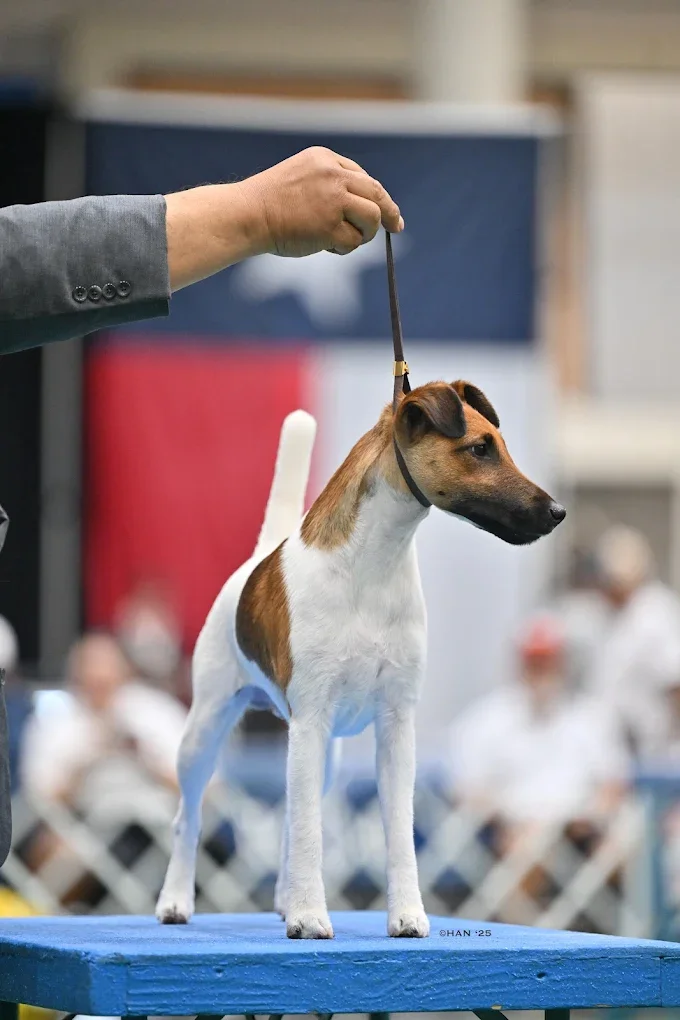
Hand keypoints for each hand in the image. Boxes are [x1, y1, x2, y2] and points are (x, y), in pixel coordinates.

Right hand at [165, 147, 403, 289]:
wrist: (246, 215)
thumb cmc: (268, 204)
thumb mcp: (302, 181)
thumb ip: (330, 188)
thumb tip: (361, 212)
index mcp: (325, 159)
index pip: (362, 177)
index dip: (377, 195)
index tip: (388, 211)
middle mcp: (333, 174)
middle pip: (376, 193)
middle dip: (388, 212)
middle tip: (396, 227)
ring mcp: (334, 199)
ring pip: (372, 217)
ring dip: (364, 234)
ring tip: (343, 241)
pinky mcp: (331, 224)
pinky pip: (354, 240)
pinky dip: (344, 247)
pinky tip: (326, 245)